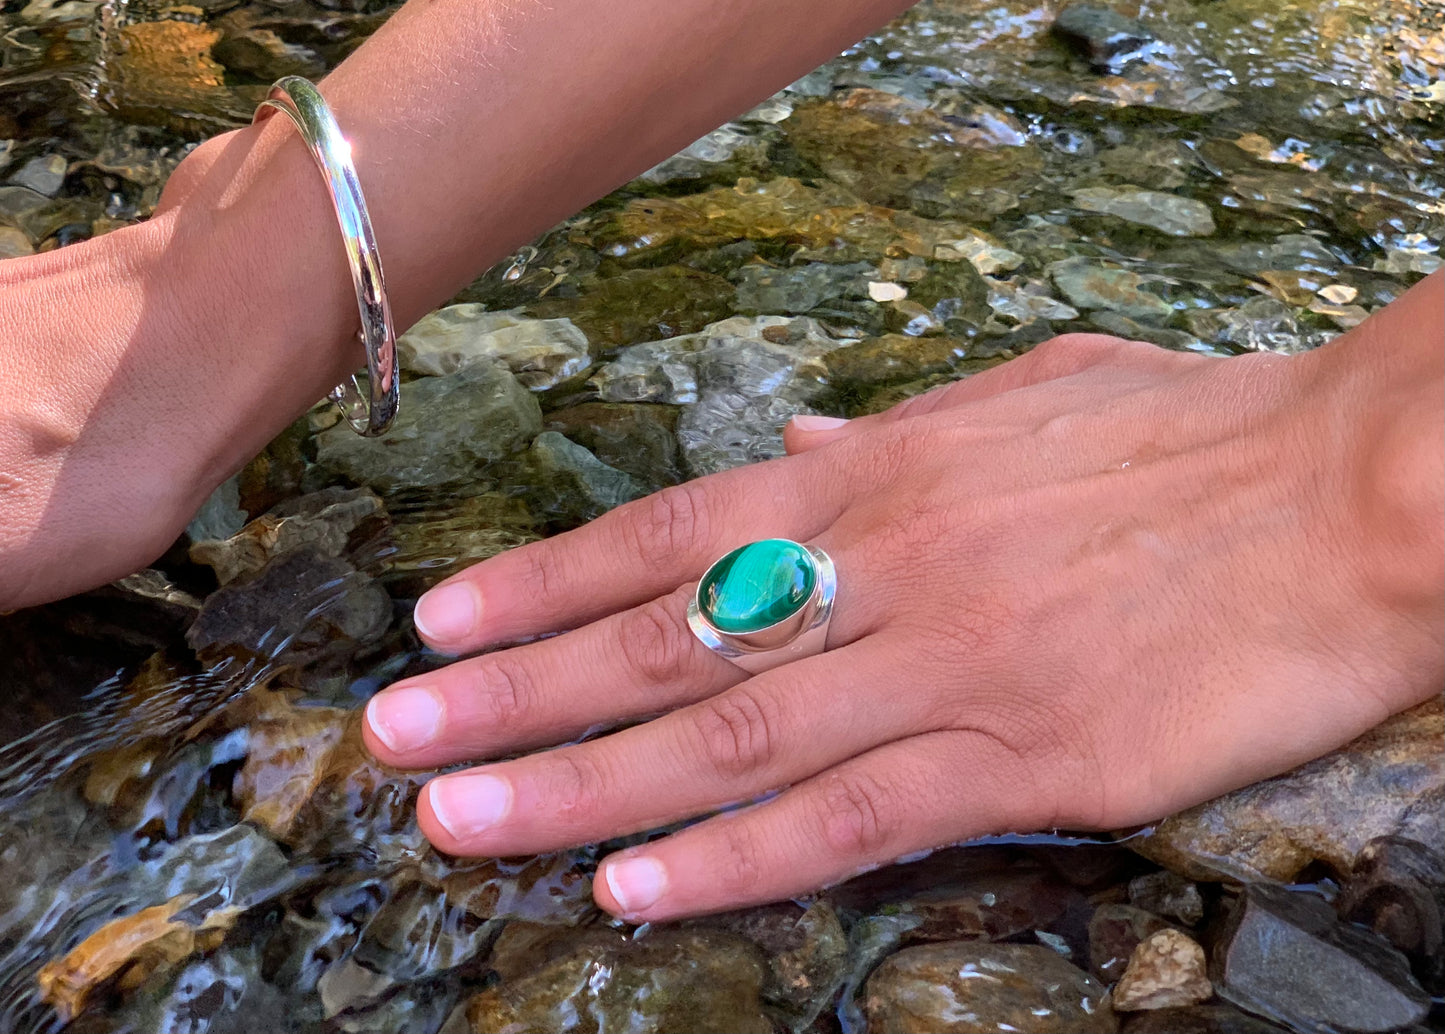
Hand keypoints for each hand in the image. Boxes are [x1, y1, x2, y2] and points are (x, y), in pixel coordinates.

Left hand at [362, 297, 1442, 921]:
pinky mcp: (1032, 757)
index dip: (546, 580)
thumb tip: (800, 448)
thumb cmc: (1198, 434)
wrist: (1360, 490)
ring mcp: (953, 666)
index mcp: (886, 476)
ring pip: (730, 741)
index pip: (671, 533)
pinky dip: (733, 860)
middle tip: (401, 737)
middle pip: (666, 643)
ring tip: (465, 821)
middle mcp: (891, 567)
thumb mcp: (1030, 395)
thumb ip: (897, 432)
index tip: (444, 620)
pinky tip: (634, 888)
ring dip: (584, 788)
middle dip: (519, 693)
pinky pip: (852, 819)